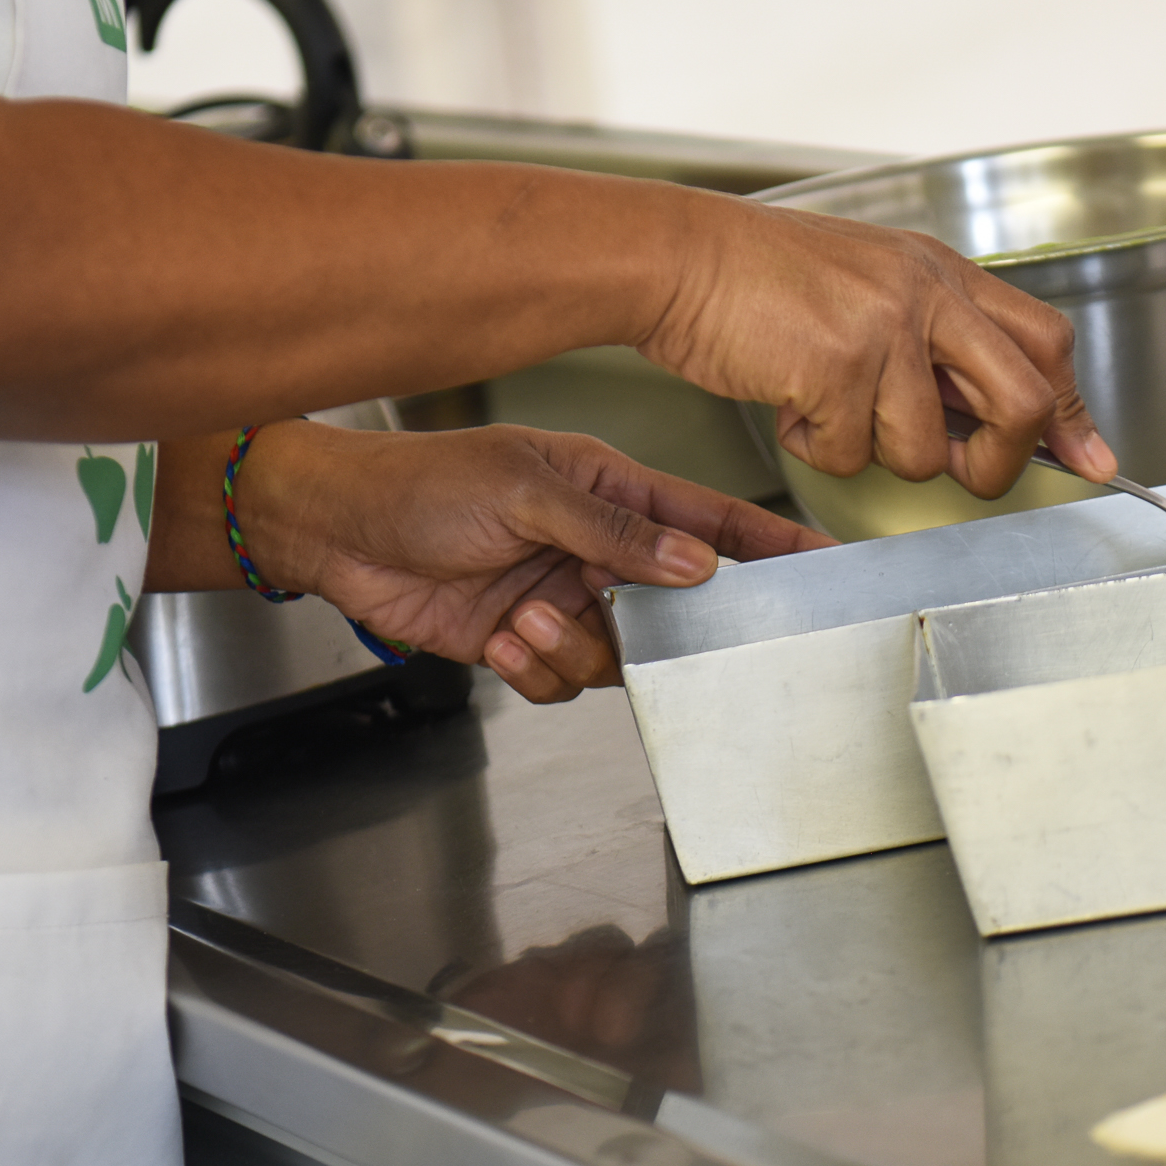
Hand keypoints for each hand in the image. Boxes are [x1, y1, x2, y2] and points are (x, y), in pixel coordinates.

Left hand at [217, 422, 829, 703]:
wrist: (336, 530)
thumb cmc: (421, 482)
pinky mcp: (526, 642)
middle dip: (662, 627)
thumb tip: (695, 561)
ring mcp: (565, 599)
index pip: (714, 521)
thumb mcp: (525, 489)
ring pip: (620, 656)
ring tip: (524, 619)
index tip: (828, 565)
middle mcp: (597, 550)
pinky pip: (566, 682)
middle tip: (640, 627)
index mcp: (612, 492)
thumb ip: (613, 531)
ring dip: (575, 650)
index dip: (772, 546)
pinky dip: (538, 670)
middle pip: (676, 605)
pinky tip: (501, 638)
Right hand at [637, 201, 1116, 497]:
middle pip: (1023, 401)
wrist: (679, 257)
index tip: (1091, 461)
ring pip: (922, 450)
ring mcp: (885, 328)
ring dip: (869, 450)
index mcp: (941, 272)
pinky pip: (845, 453)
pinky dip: (811, 446)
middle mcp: (926, 294)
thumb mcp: (869, 285)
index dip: (1071, 413)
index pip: (1044, 343)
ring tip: (823, 401)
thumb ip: (934, 339)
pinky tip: (786, 398)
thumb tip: (987, 420)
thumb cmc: (760, 279)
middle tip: (964, 472)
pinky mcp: (837, 364)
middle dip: (1000, 460)